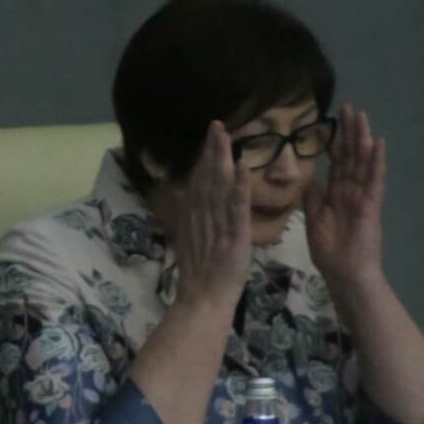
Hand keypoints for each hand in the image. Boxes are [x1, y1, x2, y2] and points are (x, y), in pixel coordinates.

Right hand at [170, 121, 251, 310]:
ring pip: (219, 186)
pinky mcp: (233, 234)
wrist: (203, 299)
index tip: (210, 137)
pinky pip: (237, 207)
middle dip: (212, 150)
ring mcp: (217, 224)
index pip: (199, 181)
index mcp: (193, 216)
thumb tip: (179, 192)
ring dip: (222, 159)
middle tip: (217, 124)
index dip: (204, 158)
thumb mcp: (189, 240)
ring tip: (226, 136)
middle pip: (207, 177)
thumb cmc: (199, 276)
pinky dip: (239, 187)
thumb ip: (187, 217)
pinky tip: (243, 167)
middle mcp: (202, 215)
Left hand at [305, 103, 385, 288]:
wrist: (345, 273)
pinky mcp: (372, 204)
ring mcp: (363, 195)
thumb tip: (308, 176)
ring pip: (363, 161)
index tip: (331, 121)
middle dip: (348, 132)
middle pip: (350, 155)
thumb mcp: (313, 219)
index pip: (336, 162)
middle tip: (347, 108)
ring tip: (362, 116)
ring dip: (362, 139)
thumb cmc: (329, 251)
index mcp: (336, 194)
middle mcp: (350, 190)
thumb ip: (313, 196)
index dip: (334, 142)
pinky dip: (377, 161)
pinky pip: (375, 179)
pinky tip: (378, 143)